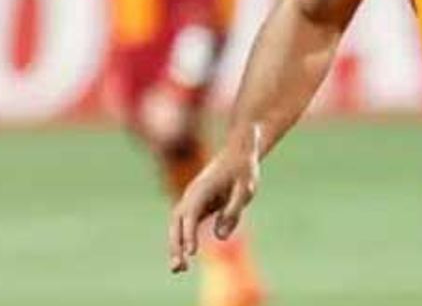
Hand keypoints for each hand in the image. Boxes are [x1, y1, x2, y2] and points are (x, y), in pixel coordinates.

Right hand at [168, 130, 260, 272]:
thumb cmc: (244, 170)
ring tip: (179, 269)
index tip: (192, 252)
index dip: (190, 234)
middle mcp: (192, 195)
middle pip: (177, 223)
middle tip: (178, 269)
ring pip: (178, 226)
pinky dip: (183, 240)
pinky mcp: (197, 205)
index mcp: (202, 189)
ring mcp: (192, 199)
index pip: (191, 215)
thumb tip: (220, 236)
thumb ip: (234, 211)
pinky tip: (185, 257)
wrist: (239, 152)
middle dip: (176, 246)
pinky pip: (186, 225)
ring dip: (176, 246)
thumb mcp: (246, 189)